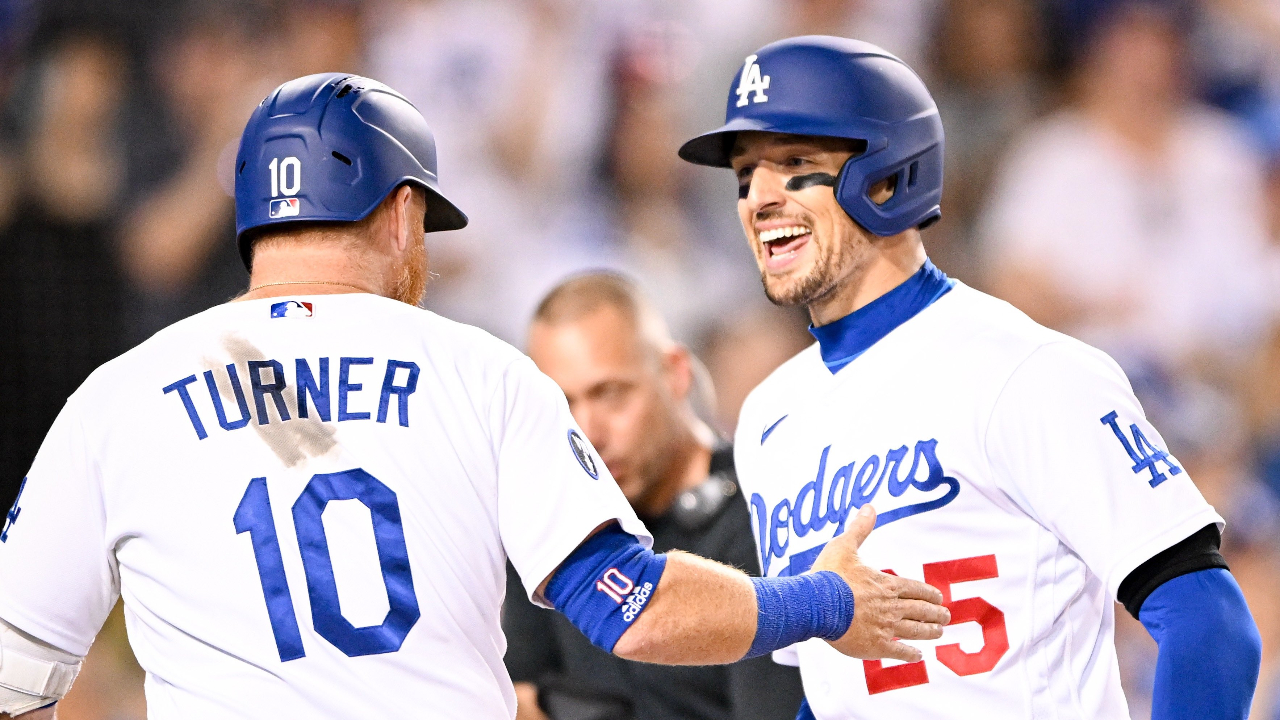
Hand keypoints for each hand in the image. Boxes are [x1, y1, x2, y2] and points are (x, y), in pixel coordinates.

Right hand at [810, 505, 949, 661]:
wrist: (815, 604)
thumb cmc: (828, 576)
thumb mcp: (843, 546)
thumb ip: (859, 529)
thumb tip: (869, 507)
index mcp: (886, 584)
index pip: (916, 589)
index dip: (929, 594)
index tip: (939, 598)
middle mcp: (891, 606)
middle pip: (921, 610)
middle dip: (936, 613)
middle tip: (946, 616)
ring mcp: (885, 627)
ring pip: (915, 630)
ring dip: (930, 631)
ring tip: (939, 632)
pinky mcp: (875, 645)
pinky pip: (899, 651)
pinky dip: (911, 653)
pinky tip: (918, 654)